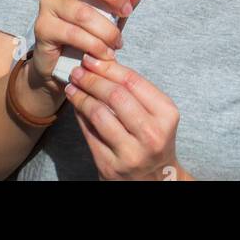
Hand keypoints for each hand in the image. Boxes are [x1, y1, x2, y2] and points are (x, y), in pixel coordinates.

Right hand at [31, 0, 139, 89]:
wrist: (65, 69)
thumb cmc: (93, 35)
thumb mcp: (114, 16)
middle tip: (126, 10)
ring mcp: (48, 3)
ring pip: (83, 12)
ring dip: (106, 31)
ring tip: (117, 44)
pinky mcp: (42, 27)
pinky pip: (72, 33)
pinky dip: (93, 46)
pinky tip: (102, 54)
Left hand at [66, 33, 185, 180]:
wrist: (156, 180)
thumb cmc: (153, 139)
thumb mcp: (156, 114)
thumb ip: (134, 91)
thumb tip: (102, 63)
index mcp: (166, 115)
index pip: (133, 81)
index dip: (109, 67)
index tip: (92, 59)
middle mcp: (151, 135)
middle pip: (115, 96)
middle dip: (92, 79)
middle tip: (78, 70)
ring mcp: (130, 153)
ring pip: (99, 114)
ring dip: (81, 96)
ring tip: (73, 86)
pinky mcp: (111, 167)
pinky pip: (90, 134)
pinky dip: (80, 116)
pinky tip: (76, 106)